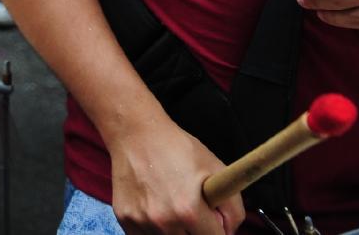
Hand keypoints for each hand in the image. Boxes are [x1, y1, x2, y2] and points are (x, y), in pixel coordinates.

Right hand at [106, 118, 242, 234]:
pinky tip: (155, 209)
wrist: (135, 133)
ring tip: (172, 207)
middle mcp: (163, 221)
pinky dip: (154, 230)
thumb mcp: (216, 169)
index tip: (213, 221)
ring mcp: (141, 222)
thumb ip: (233, 208)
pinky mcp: (125, 219)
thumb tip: (228, 232)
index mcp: (188, 210)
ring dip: (175, 230)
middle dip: (196, 231)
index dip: (218, 230)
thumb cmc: (176, 148)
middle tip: (192, 213)